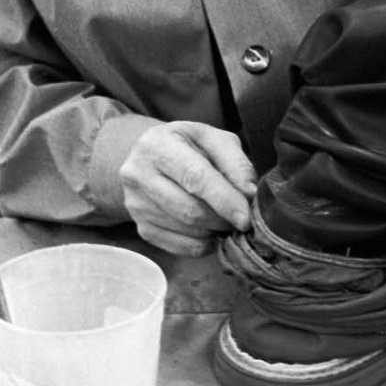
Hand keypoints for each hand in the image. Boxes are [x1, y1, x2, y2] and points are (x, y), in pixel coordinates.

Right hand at [119, 121, 257, 255]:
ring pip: (186, 230)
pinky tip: (211, 230)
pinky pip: (179, 247)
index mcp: (157, 145)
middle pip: (189, 209)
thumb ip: (235, 162)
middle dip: (223, 220)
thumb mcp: (212, 139)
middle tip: (242, 219)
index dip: (224, 200)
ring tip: (227, 220)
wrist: (149, 158)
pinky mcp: (141, 227)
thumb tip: (249, 194)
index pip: (194, 177)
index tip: (246, 218)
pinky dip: (203, 243)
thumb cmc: (187, 145)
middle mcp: (138, 175)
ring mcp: (136, 204)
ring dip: (215, 231)